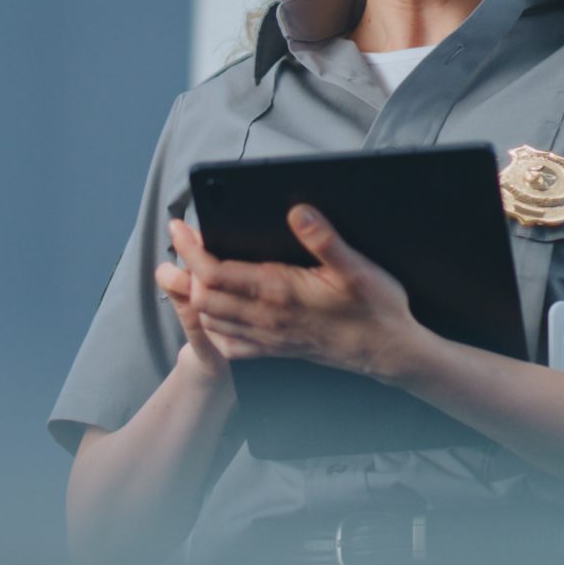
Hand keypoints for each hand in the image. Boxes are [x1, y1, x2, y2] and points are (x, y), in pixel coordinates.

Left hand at [166, 208, 438, 383]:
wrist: (389, 353)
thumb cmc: (376, 309)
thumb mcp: (357, 267)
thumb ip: (324, 239)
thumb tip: (298, 211)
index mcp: (279, 292)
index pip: (215, 272)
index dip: (190, 249)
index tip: (178, 228)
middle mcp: (266, 317)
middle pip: (203, 297)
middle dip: (181, 272)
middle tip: (174, 247)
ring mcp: (268, 337)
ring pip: (211, 320)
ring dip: (193, 297)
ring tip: (185, 273)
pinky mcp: (276, 349)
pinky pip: (229, 345)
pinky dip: (212, 328)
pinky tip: (212, 315)